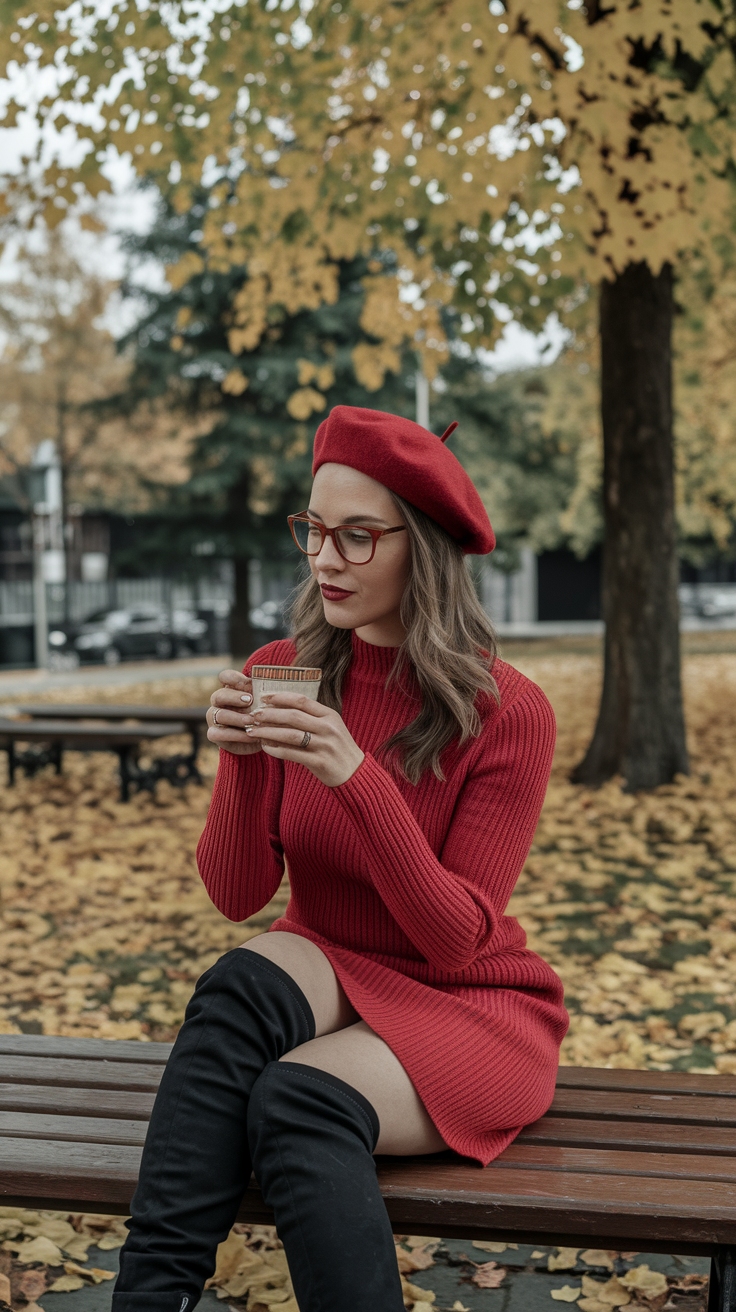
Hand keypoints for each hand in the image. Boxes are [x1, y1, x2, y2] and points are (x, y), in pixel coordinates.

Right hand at [206, 669, 260, 755]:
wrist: (258, 737)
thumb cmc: (262, 714)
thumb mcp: (265, 702)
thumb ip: (265, 692)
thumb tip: (274, 680)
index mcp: (231, 689)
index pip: (225, 677)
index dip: (233, 678)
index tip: (248, 683)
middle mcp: (219, 702)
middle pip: (219, 695)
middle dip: (234, 697)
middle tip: (250, 700)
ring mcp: (214, 718)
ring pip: (218, 715)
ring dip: (236, 718)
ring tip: (251, 721)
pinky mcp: (214, 734)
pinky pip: (218, 734)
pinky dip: (235, 735)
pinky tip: (249, 735)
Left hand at [246, 691, 364, 787]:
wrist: (355, 773)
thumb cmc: (337, 748)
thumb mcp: (330, 727)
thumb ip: (311, 718)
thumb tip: (280, 709)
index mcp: (330, 715)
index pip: (302, 700)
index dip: (280, 697)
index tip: (263, 697)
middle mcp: (328, 728)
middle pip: (293, 716)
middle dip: (270, 714)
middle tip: (253, 715)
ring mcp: (325, 745)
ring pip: (290, 735)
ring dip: (268, 732)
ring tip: (253, 731)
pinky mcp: (320, 762)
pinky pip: (293, 754)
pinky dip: (276, 750)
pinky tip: (265, 747)